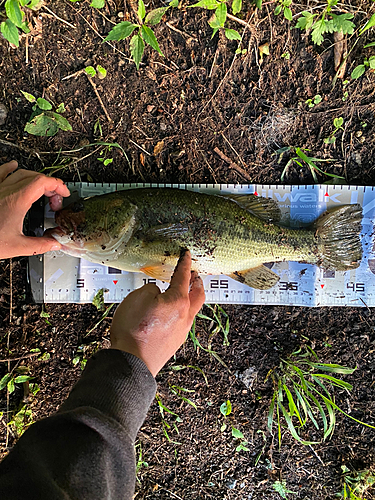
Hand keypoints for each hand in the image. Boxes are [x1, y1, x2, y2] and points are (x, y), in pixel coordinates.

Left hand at [0, 160, 70, 258]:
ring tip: (41, 188)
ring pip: (20, 172)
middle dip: (49, 186)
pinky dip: (10, 168)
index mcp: (17, 200)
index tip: (63, 194)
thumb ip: (40, 245)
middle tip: (53, 200)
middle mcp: (6, 190)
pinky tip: (12, 166)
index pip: (43, 182)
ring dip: (35, 178)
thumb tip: (53, 244)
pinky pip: (1, 171)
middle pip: (34, 176)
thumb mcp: (17, 247)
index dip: (58, 186)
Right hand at [110, 251, 205, 376]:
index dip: (185, 263)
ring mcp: (182, 331)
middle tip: (194, 275)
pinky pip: (183, 322)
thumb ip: (150, 289)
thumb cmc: (134, 329)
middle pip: (198, 294)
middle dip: (197, 282)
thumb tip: (156, 292)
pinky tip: (170, 313)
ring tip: (182, 293)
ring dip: (190, 298)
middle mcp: (185, 316)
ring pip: (192, 310)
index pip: (183, 276)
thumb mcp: (137, 297)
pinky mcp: (175, 343)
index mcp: (178, 301)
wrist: (132, 361)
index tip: (187, 255)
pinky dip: (180, 312)